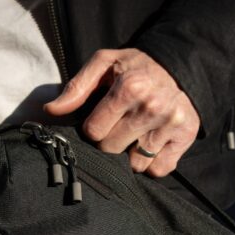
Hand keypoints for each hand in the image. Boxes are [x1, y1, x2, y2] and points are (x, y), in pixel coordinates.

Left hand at [43, 48, 200, 175]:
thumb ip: (76, 87)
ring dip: (131, 154)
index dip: (93, 126)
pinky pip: (158, 170)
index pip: (94, 131)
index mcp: (130, 87)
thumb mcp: (104, 64)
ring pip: (135, 164)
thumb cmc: (135, 67)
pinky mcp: (185, 138)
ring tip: (136, 134)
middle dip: (110, 141)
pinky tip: (151, 144)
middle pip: (111, 150)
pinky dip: (152, 163)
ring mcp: (171, 124)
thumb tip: (50, 110)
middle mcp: (152, 107)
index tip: (102, 117)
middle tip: (119, 125)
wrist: (180, 64)